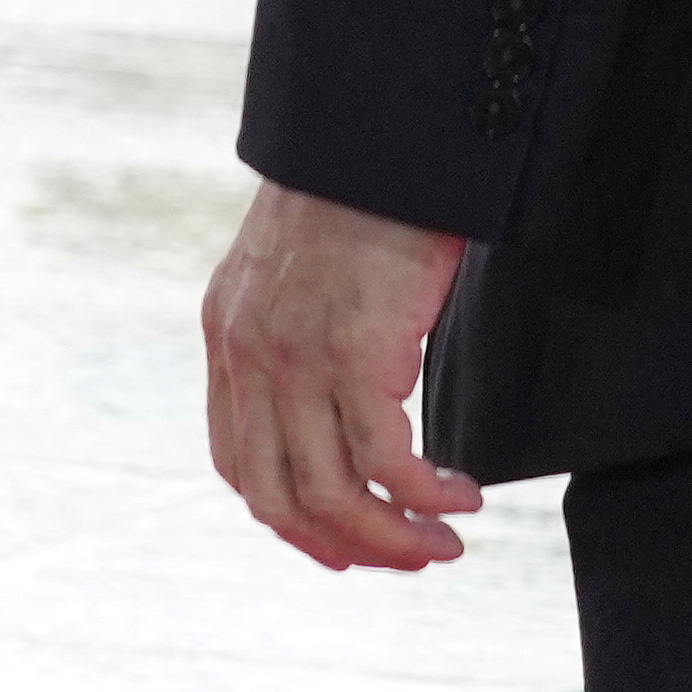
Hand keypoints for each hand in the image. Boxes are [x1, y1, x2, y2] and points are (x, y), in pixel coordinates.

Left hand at [202, 178, 478, 568]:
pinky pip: (387, 463)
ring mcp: (297, 358)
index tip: (345, 542)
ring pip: (333, 495)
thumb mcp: (299, 267)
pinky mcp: (356, 352)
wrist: (379, 133)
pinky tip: (462, 494)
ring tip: (445, 543)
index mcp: (229, 335)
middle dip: (347, 545)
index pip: (239, 464)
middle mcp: (249, 354)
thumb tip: (342, 395)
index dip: (291, 519)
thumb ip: (298, 329)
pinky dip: (425, 497)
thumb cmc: (360, 190)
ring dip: (392, 538)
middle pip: (279, 499)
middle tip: (408, 558)